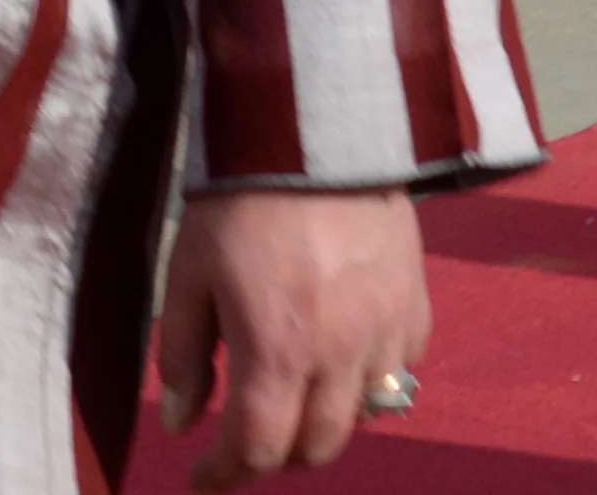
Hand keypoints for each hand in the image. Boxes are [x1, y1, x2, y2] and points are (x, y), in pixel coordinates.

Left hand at [151, 186, 428, 487]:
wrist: (318, 136)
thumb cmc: (239, 200)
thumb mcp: (188, 271)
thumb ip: (180, 351)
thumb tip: (181, 423)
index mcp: (277, 348)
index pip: (259, 447)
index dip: (226, 474)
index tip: (201, 479)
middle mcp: (342, 355)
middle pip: (317, 447)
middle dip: (276, 455)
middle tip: (243, 438)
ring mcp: (387, 336)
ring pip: (363, 420)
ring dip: (323, 425)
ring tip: (289, 400)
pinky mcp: (416, 311)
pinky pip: (398, 376)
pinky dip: (368, 386)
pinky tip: (337, 360)